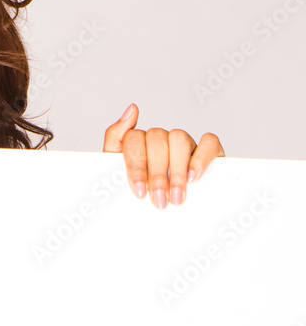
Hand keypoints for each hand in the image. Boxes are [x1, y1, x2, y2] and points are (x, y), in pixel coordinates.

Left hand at [103, 103, 223, 208]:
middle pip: (156, 140)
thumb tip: (132, 108)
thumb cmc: (140, 191)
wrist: (157, 217)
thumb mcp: (117, 171)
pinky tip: (194, 177)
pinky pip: (210, 142)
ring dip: (176, 170)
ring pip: (179, 138)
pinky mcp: (208, 151)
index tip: (139, 191)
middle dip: (157, 174)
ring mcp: (184, 143)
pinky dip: (202, 158)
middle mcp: (161, 139)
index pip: (133, 139)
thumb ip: (116, 137)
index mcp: (138, 142)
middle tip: (159, 200)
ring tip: (176, 196)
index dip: (136, 166)